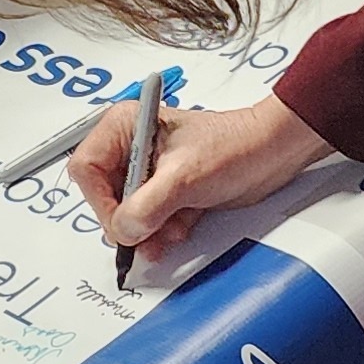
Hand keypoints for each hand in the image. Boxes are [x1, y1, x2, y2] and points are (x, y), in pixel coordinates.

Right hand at [67, 95, 335, 263]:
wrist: (275, 153)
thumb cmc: (233, 148)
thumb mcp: (185, 178)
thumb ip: (148, 206)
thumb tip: (123, 231)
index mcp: (123, 127)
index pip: (88, 170)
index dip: (101, 202)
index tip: (125, 224)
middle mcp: (130, 146)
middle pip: (105, 195)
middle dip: (131, 221)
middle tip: (150, 237)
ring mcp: (150, 170)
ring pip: (129, 212)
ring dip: (149, 230)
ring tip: (172, 233)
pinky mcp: (168, 189)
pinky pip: (151, 219)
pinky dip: (164, 230)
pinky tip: (182, 227)